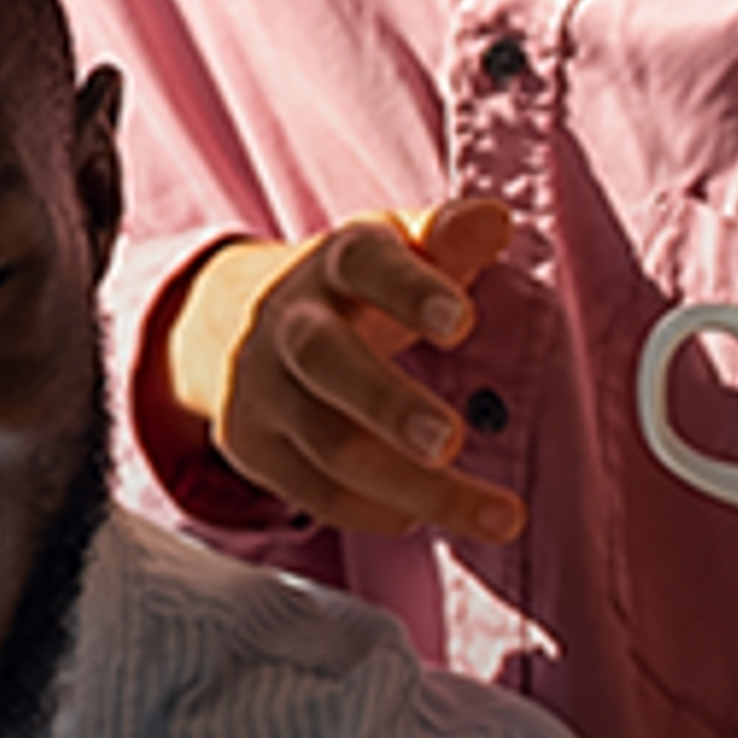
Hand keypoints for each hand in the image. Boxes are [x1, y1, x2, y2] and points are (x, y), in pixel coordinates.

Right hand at [157, 198, 525, 543]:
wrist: (238, 325)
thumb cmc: (354, 289)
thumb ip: (447, 238)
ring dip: (416, 487)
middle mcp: (286, 323)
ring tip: (499, 517)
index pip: (365, 265)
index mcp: (334, 264)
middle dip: (389, 405)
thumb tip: (495, 219)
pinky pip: (315, 492)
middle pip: (326, 360)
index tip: (463, 322)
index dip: (411, 290)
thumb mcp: (395, 247)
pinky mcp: (253, 447)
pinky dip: (376, 511)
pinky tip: (426, 516)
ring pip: (331, 445)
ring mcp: (261, 389)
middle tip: (452, 443)